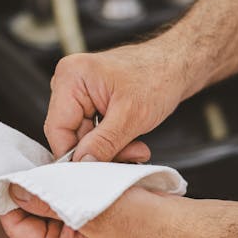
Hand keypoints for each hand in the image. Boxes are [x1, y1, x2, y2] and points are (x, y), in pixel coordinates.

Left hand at [0, 183, 183, 237]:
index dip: (15, 194)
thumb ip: (47, 198)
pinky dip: (83, 183)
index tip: (17, 167)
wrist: (185, 228)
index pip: (16, 224)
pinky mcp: (91, 228)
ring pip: (57, 201)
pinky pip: (75, 200)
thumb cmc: (147, 224)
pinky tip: (101, 171)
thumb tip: (15, 189)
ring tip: (89, 166)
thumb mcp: (89, 204)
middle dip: (49, 182)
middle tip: (63, 160)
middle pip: (36, 211)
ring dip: (69, 179)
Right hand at [45, 35, 188, 162]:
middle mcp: (70, 83)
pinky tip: (133, 142)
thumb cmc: (159, 75)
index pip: (58, 129)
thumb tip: (83, 164)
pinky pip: (95, 133)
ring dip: (111, 150)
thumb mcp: (131, 116)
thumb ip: (103, 143)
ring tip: (137, 149)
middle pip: (71, 136)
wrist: (179, 64)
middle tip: (129, 157)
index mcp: (71, 77)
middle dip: (100, 152)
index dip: (74, 155)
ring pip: (85, 138)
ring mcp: (80, 93)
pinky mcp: (92, 102)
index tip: (94, 172)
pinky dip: (113, 143)